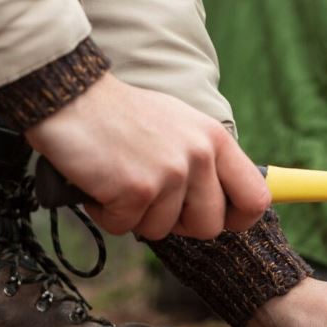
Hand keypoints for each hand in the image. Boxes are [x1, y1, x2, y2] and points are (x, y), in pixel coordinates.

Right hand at [24, 73, 270, 239]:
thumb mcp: (180, 125)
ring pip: (163, 230)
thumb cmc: (120, 115)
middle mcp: (200, 156)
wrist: (70, 96)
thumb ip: (206, 160)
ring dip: (135, 215)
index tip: (220, 220)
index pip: (256, 198)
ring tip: (118, 180)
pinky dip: (105, 213)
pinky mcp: (137, 189)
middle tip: (152, 201)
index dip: (239, 219)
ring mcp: (170, 173)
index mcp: (216, 140)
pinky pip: (125, 227)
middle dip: (179, 224)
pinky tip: (98, 184)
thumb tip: (228, 201)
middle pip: (210, 226)